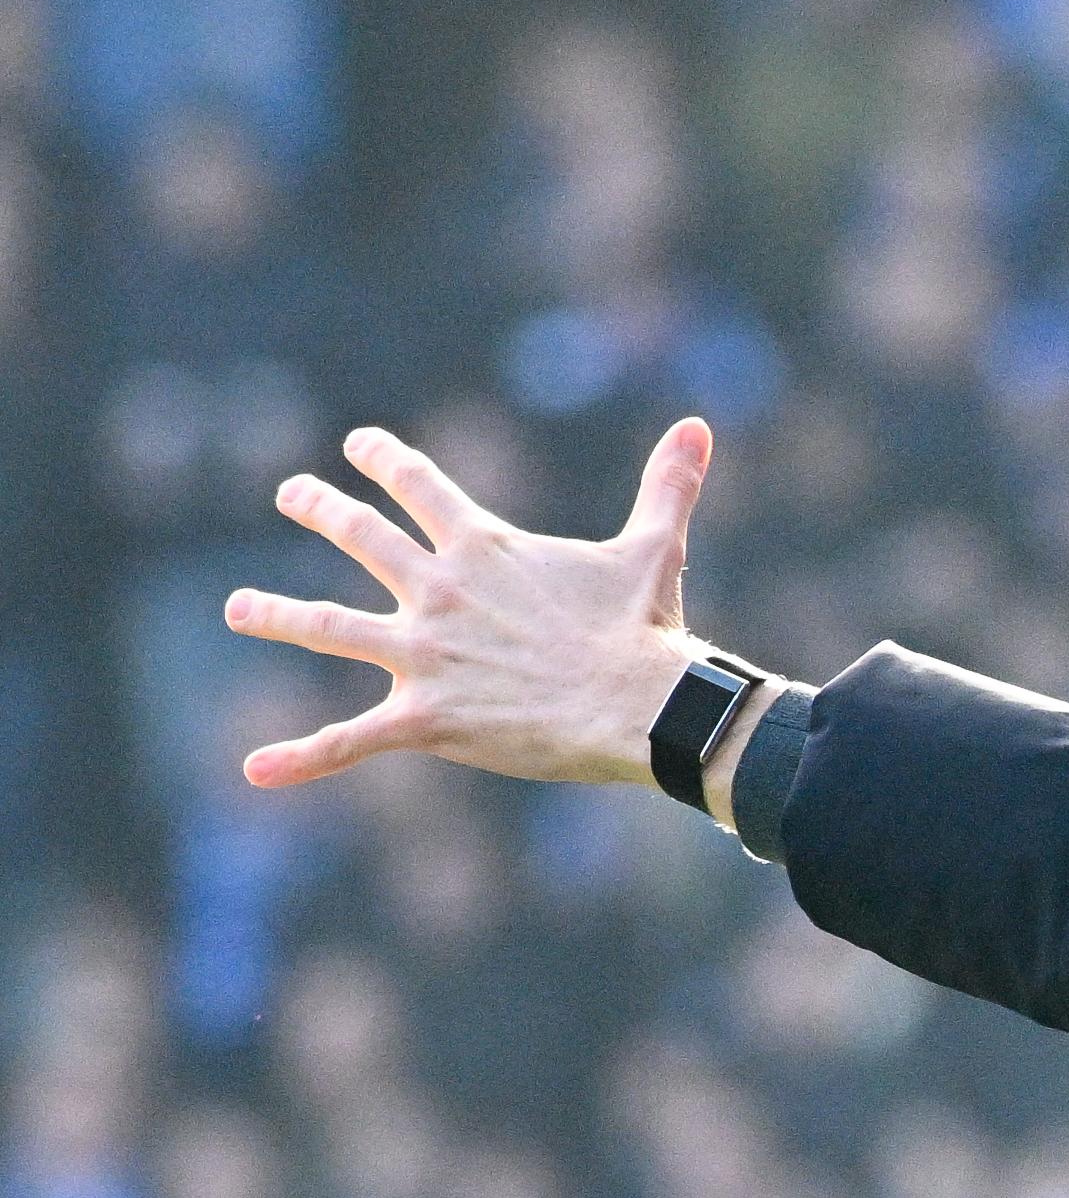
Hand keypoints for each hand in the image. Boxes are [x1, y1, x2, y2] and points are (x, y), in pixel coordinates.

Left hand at [227, 418, 719, 789]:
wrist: (643, 706)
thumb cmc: (647, 630)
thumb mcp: (653, 549)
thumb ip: (668, 486)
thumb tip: (700, 426)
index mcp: (483, 549)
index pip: (419, 487)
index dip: (384, 460)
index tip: (358, 445)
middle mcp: (439, 592)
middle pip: (361, 537)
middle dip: (319, 508)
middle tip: (291, 494)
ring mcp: (425, 656)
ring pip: (329, 628)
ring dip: (275, 615)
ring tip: (238, 608)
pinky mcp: (428, 718)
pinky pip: (352, 741)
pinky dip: (303, 757)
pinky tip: (255, 770)